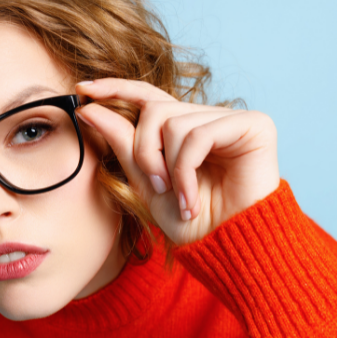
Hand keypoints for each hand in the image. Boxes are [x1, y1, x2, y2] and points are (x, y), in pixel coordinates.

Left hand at [74, 78, 279, 245]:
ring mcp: (232, 119)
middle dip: (144, 152)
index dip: (116, 88)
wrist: (229, 249)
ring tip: (181, 199)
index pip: (148, 95)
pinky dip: (186, 172)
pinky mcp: (253, 125)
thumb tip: (89, 109)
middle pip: (154, 110)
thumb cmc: (195, 222)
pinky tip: (191, 200)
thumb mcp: (147, 183)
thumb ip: (123, 145)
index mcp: (185, 128)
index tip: (82, 89)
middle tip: (157, 187)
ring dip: (168, 169)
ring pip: (172, 122)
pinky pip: (198, 135)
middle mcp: (208, 118)